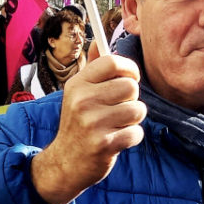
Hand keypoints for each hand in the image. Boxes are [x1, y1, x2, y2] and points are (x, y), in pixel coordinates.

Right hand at [30, 55, 145, 203]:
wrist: (66, 163)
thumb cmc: (78, 123)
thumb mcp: (78, 93)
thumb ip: (92, 67)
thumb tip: (99, 41)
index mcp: (78, 84)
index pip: (113, 62)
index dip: (129, 68)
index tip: (130, 78)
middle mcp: (82, 101)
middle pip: (131, 86)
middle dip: (132, 98)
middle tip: (119, 109)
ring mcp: (93, 123)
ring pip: (138, 109)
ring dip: (133, 119)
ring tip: (118, 125)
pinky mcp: (104, 144)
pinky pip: (136, 133)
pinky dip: (132, 137)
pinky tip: (118, 140)